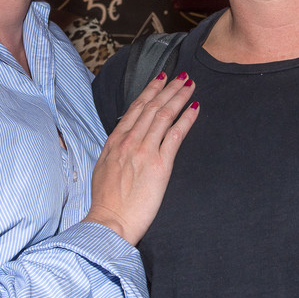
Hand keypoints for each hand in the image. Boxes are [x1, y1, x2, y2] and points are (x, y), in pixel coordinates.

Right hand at [84, 72, 198, 244]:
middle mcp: (129, 141)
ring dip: (179, 97)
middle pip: (152, 106)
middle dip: (168, 88)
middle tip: (182, 76)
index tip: (161, 78)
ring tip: (190, 85)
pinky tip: (195, 108)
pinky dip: (186, 119)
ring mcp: (144, 151)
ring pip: (164, 115)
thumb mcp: (103, 167)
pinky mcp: (159, 164)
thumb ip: (115, 150)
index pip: (135, 108)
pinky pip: (175, 135)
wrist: (109, 221)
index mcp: (115, 141)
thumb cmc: (106, 201)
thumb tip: (124, 141)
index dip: (150, 90)